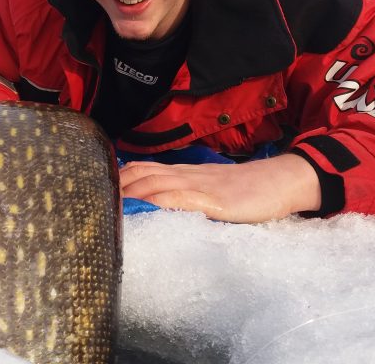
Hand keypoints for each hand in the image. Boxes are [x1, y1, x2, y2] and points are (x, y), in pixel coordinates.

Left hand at [119, 153, 321, 222]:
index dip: (121, 176)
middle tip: (92, 195)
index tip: (99, 185)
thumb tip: (162, 206)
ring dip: (129, 191)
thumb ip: (189, 196)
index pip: (145, 168)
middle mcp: (188, 175)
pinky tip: (143, 206)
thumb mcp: (213, 189)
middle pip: (143, 173)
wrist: (282, 181)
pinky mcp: (213, 200)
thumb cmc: (249, 189)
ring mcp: (199, 186)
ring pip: (155, 183)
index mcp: (186, 173)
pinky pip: (180, 198)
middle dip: (116, 184)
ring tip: (107, 202)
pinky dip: (157, 201)